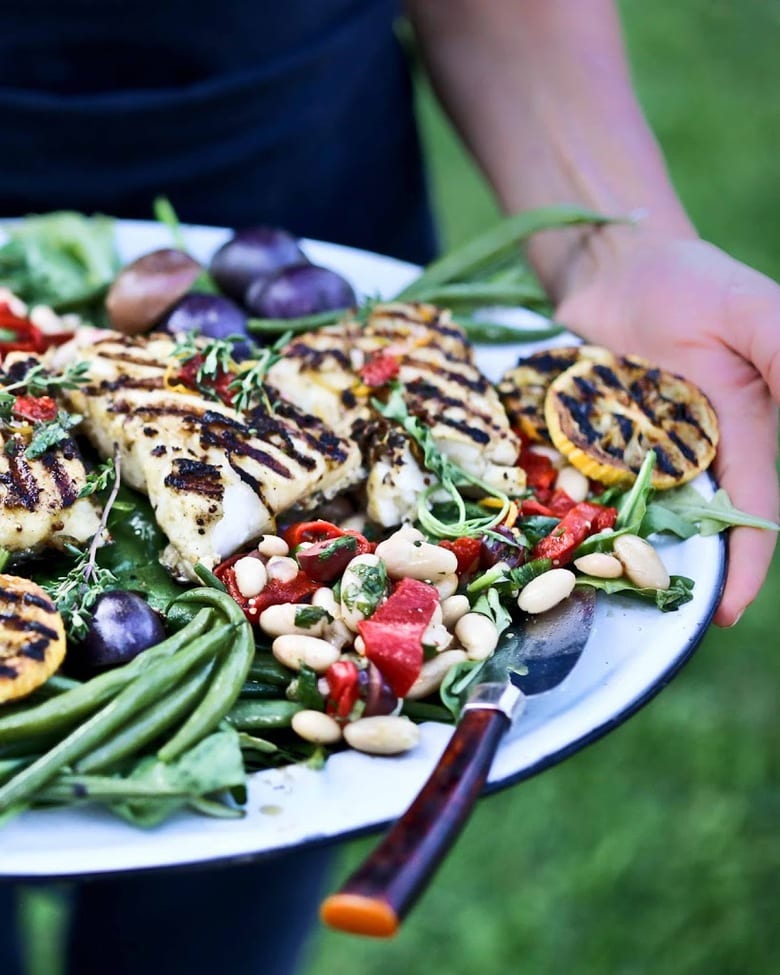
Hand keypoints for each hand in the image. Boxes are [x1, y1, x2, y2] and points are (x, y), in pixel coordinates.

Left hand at [554, 229, 779, 625]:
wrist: (614, 263)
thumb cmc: (687, 280)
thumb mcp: (750, 309)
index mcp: (742, 432)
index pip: (752, 509)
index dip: (746, 563)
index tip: (723, 611)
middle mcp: (691, 451)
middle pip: (691, 525)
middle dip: (675, 569)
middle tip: (645, 615)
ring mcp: (638, 448)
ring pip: (634, 513)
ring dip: (621, 549)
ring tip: (591, 588)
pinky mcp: (592, 438)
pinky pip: (584, 483)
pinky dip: (576, 509)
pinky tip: (550, 536)